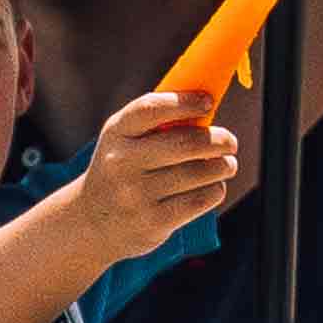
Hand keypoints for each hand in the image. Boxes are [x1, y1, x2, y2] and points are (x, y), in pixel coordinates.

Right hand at [63, 89, 240, 257]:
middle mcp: (122, 162)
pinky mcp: (153, 221)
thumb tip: (205, 103)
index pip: (151, 109)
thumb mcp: (124, 140)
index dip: (185, 102)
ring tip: (227, 164)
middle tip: (230, 141)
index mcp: (116, 133)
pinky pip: (199, 200)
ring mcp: (136, 194)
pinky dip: (214, 190)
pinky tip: (213, 186)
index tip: (208, 101)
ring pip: (197, 173)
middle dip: (217, 140)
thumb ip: (157, 121)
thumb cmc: (121, 169)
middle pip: (184, 143)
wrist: (93, 221)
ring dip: (222, 166)